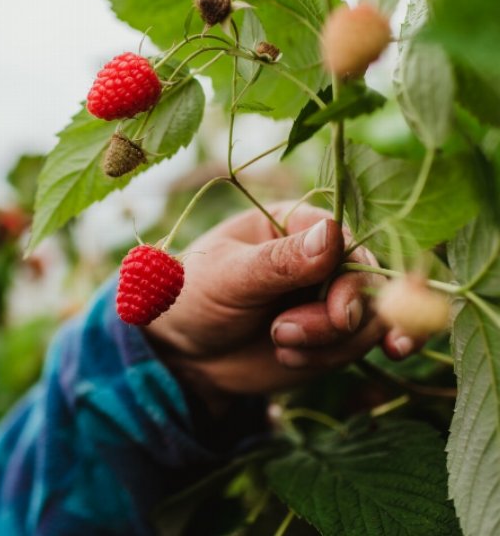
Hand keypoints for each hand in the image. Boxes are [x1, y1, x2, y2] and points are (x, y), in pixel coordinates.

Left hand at [145, 202, 420, 409]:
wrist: (185, 354)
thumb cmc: (195, 298)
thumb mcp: (229, 276)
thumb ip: (278, 261)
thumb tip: (333, 234)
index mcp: (292, 224)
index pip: (344, 239)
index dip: (352, 273)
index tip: (339, 308)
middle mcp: (320, 257)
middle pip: (366, 278)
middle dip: (341, 315)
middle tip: (286, 332)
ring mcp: (329, 296)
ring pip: (370, 314)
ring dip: (333, 341)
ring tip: (280, 346)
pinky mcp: (333, 333)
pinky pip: (365, 339)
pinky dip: (363, 349)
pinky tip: (393, 353)